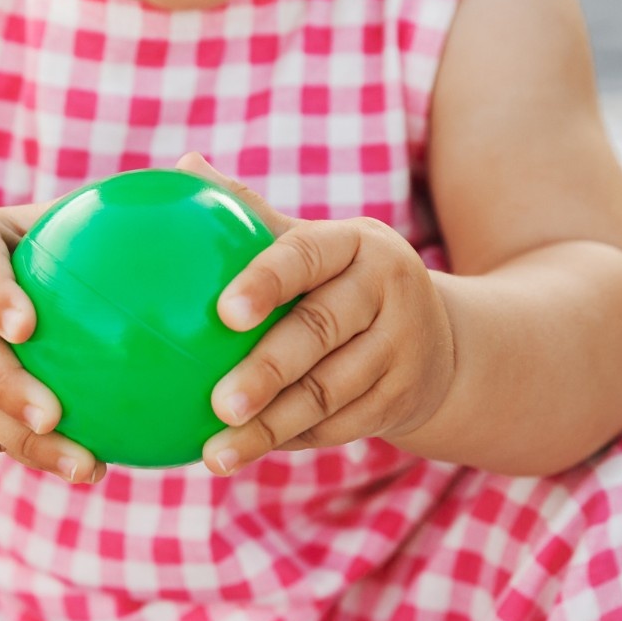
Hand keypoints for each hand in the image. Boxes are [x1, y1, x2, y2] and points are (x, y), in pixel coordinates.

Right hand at [0, 202, 106, 483]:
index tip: (27, 326)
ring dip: (22, 440)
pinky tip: (84, 466)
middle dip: (4, 385)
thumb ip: (105, 207)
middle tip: (53, 414)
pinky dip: (25, 453)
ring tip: (84, 465)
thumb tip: (198, 168)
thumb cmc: (19, 248)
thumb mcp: (43, 217)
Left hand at [178, 154, 455, 475]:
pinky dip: (289, 442)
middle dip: (267, 372)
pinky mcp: (400, 400)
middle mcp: (387, 291)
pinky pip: (337, 427)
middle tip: (218, 403)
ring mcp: (400, 350)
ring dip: (270, 427)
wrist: (438, 339)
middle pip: (320, 333)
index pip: (309, 254)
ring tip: (216, 453)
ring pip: (328, 394)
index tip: (224, 312)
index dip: (268, 280)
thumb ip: (252, 215)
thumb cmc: (341, 282)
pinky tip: (243, 453)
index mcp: (357, 244)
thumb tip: (183, 167)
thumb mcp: (313, 245)